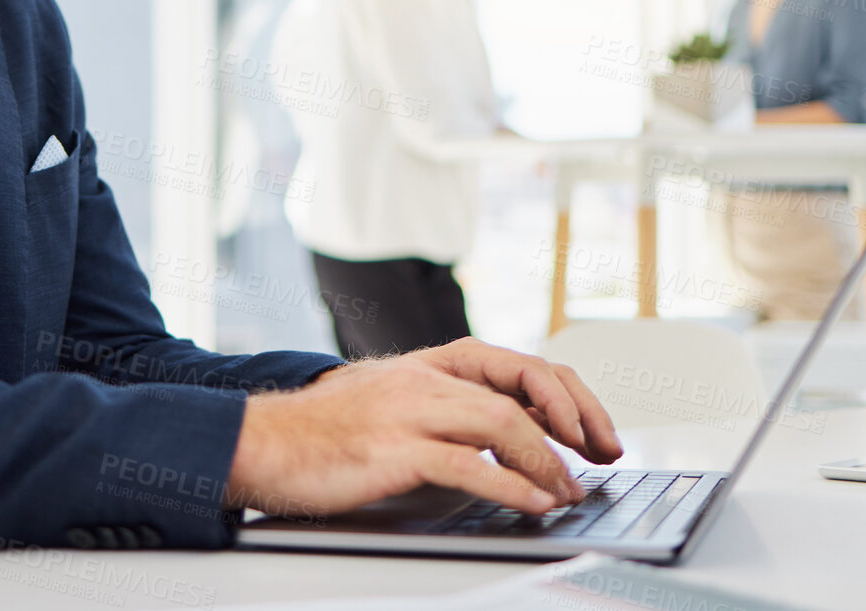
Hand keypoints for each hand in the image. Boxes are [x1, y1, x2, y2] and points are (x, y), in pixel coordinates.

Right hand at [227, 338, 622, 519]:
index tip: (596, 432)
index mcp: (430, 363)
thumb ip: (444, 408)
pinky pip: (468, 463)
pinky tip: (535, 503)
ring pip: (503, 419)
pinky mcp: (393, 450)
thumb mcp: (393, 403)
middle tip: (604, 454)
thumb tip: (508, 438)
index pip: (518, 362)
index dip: (568, 393)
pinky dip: (512, 485)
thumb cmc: (324, 431)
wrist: (261, 441)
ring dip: (550, 459)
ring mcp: (409, 410)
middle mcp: (425, 377)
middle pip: (523, 382)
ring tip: (571, 491)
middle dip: (577, 417)